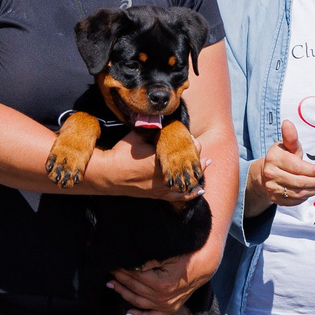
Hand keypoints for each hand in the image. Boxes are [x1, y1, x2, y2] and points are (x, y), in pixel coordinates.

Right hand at [85, 132, 200, 200]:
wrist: (107, 174)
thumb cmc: (121, 154)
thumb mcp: (136, 136)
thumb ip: (150, 127)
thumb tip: (161, 118)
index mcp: (162, 160)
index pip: (185, 150)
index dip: (190, 143)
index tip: (190, 138)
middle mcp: (165, 176)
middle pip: (188, 166)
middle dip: (194, 157)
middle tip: (197, 149)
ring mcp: (162, 188)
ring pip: (186, 182)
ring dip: (197, 173)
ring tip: (206, 164)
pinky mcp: (157, 195)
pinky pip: (178, 197)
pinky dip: (190, 194)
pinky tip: (198, 190)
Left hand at [111, 245, 218, 314]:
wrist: (204, 266)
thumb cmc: (186, 256)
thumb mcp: (167, 255)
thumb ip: (148, 261)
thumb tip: (130, 264)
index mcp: (161, 283)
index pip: (134, 276)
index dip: (122, 270)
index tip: (113, 264)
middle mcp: (162, 298)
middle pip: (134, 288)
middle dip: (119, 279)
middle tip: (109, 272)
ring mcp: (166, 306)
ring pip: (138, 301)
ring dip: (123, 293)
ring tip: (111, 285)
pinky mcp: (170, 309)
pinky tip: (128, 313)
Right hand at [245, 121, 314, 211]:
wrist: (266, 173)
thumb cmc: (282, 157)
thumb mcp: (287, 146)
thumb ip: (290, 137)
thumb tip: (287, 122)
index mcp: (274, 158)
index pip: (298, 168)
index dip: (313, 171)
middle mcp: (270, 174)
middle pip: (300, 182)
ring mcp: (271, 188)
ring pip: (298, 194)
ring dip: (313, 190)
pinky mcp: (274, 199)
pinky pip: (294, 202)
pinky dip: (305, 197)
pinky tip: (310, 191)